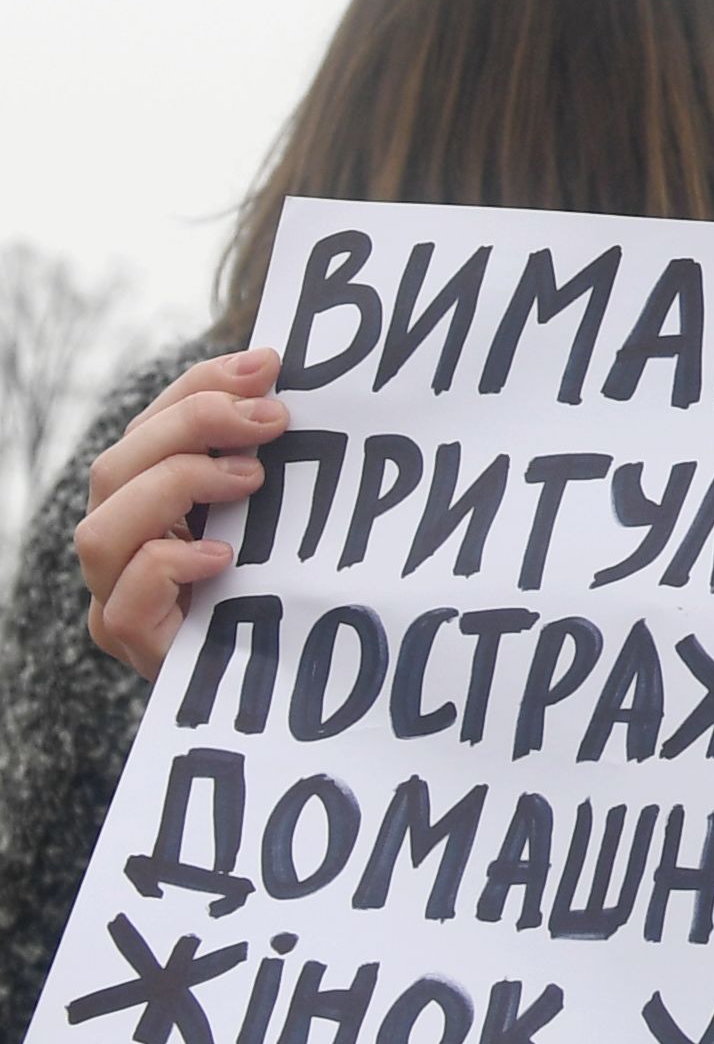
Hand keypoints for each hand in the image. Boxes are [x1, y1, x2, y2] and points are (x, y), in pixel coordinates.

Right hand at [77, 349, 282, 682]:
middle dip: (193, 427)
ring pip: (100, 530)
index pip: (149, 428)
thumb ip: (264, 456)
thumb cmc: (283, 584)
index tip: (267, 365)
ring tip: (250, 480)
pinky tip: (224, 556)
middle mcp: (121, 543)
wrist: (284, 677)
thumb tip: (281, 379)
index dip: (198, 387)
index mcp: (147, 499)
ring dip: (174, 488)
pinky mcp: (131, 644)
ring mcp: (114, 595)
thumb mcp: (276, 512)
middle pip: (116, 467)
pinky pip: (122, 601)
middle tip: (272, 419)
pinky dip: (168, 567)